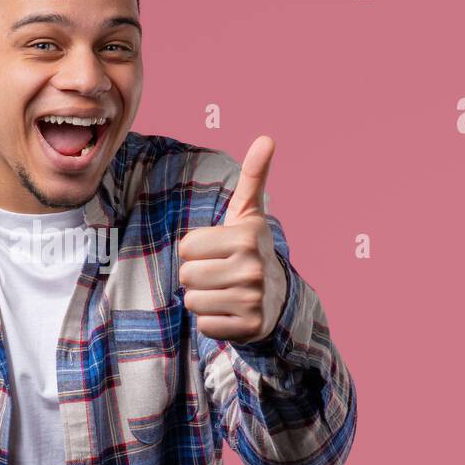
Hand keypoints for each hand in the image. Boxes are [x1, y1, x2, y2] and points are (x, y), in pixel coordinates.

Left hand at [177, 135, 287, 343]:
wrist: (277, 298)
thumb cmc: (250, 250)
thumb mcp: (249, 214)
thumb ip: (253, 176)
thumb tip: (266, 138)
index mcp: (246, 237)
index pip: (186, 247)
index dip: (195, 251)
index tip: (218, 251)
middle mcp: (252, 268)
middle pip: (186, 275)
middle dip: (196, 276)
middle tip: (219, 274)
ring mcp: (253, 299)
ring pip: (192, 302)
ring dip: (202, 299)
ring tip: (224, 292)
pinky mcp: (250, 327)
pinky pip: (204, 326)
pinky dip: (212, 322)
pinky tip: (230, 312)